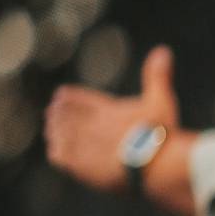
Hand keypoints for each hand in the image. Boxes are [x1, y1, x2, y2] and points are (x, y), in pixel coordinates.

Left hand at [44, 46, 181, 193]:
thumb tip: (163, 50)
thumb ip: (157, 76)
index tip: (61, 95)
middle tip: (51, 113)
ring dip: (55, 131)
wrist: (154, 165)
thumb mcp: (161, 101)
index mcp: (106, 108)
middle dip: (58, 113)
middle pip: (65, 115)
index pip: (78, 98)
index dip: (69, 96)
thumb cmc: (161, 134)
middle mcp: (90, 124)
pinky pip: (58, 155)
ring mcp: (83, 144)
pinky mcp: (79, 165)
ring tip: (51, 130)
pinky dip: (56, 151)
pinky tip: (56, 151)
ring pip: (59, 133)